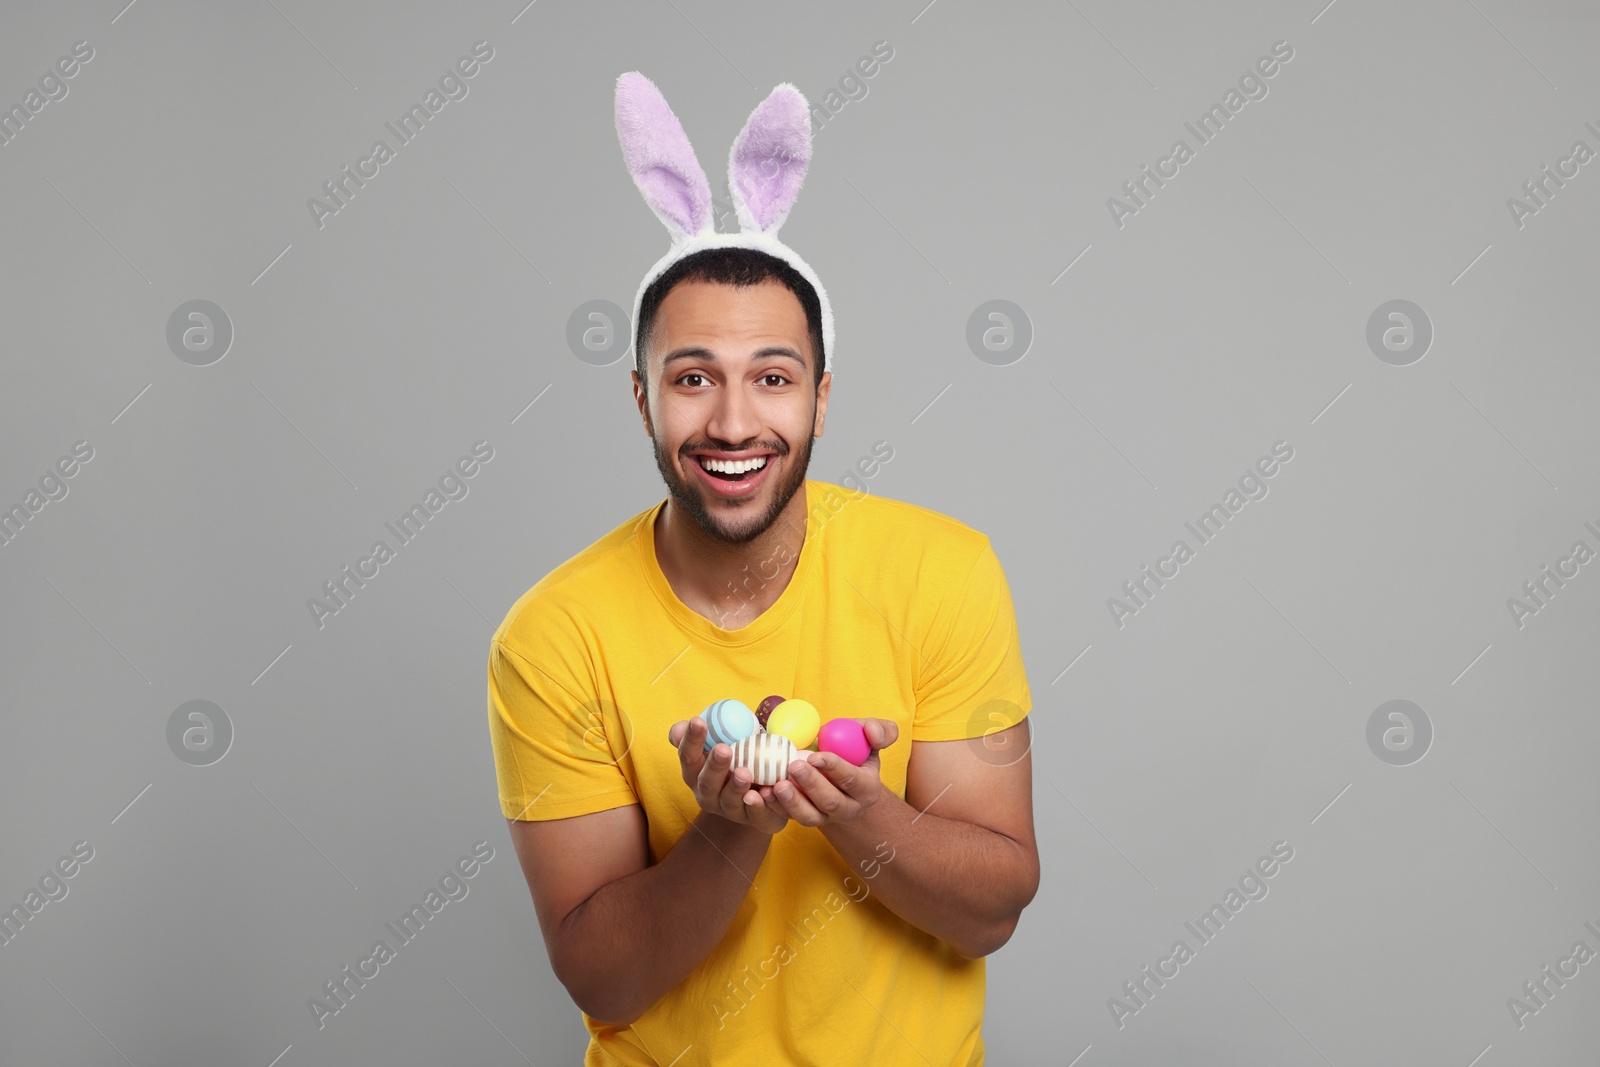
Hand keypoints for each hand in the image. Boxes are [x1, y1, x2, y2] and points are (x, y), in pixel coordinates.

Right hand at [668, 718, 789, 834]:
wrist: (759, 792)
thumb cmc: (734, 759)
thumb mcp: (718, 743)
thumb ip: (702, 733)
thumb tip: (681, 726)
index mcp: (695, 773)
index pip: (688, 756)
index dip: (691, 740)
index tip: (698, 721)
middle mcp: (708, 794)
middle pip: (707, 783)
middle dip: (714, 767)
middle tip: (723, 749)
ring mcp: (729, 810)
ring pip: (729, 801)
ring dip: (735, 787)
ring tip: (744, 773)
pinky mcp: (753, 819)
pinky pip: (755, 814)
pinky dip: (759, 804)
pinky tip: (765, 793)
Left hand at [765, 718, 897, 827]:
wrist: (841, 775)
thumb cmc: (855, 751)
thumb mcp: (871, 738)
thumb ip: (881, 731)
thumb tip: (872, 732)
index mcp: (867, 788)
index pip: (852, 780)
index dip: (834, 768)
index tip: (816, 755)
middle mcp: (848, 808)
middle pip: (830, 801)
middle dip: (811, 784)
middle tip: (792, 766)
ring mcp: (826, 817)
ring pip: (810, 816)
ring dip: (792, 802)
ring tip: (776, 785)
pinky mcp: (805, 818)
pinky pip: (789, 818)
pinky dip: (775, 807)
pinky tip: (762, 793)